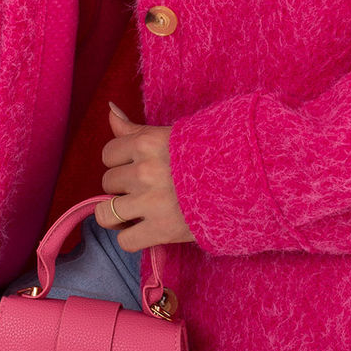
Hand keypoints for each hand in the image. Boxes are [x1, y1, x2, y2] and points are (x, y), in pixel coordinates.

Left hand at [95, 103, 196, 251]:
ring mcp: (150, 202)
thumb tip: (109, 109)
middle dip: (122, 187)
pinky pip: (125, 241)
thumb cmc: (209, 155)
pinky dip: (132, 238)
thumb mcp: (171, 135)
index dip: (121, 163)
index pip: (108, 154)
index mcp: (147, 143)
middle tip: (143, 190)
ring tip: (135, 213)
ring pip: (106, 214)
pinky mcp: (161, 230)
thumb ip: (135, 128)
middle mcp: (144, 171)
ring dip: (118, 215)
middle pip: (108, 183)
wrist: (244, 183)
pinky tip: (146, 230)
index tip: (136, 167)